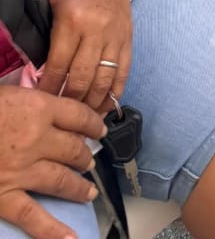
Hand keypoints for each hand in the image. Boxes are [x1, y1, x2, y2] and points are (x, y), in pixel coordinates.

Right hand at [0, 86, 103, 238]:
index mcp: (38, 108)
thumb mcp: (5, 94)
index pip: (78, 115)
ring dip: (78, 186)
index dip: (93, 122)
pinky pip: (33, 216)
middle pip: (74, 148)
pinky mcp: (4, 197)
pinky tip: (70, 237)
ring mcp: (22, 171)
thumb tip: (45, 104)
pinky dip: (53, 230)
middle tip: (89, 159)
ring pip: (62, 180)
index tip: (100, 128)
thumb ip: (28, 101)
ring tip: (88, 191)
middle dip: (85, 154)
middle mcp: (37, 139)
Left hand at [38, 0, 131, 111]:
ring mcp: (116, 33)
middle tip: (62, 118)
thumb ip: (50, 38)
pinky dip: (117, 90)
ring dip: (93, 102)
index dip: (49, 90)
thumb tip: (44, 73)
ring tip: (84, 120)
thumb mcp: (51, 4)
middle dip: (70, 102)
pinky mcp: (128, 34)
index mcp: (73, 21)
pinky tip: (108, 105)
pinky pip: (125, 69)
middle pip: (82, 78)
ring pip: (105, 79)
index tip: (41, 105)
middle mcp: (97, 29)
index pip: (58, 67)